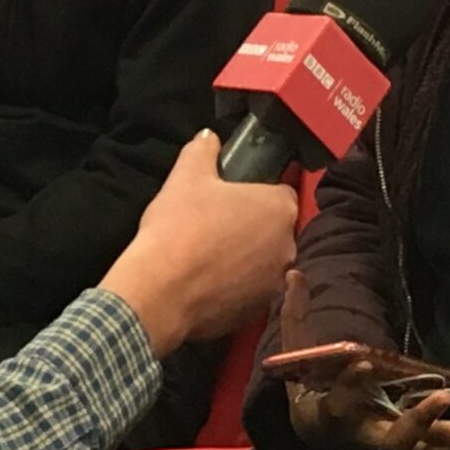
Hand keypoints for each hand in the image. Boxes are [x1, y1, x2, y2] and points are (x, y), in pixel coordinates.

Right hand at [98, 132, 298, 357]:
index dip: (256, 192)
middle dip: (252, 226)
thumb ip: (202, 149)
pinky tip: (205, 279)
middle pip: (274, 229)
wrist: (162, 290)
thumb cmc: (180, 227)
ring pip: (263, 261)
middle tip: (216, 222)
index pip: (281, 192)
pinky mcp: (257, 311)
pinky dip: (234, 285)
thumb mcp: (186, 175)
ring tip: (208, 252)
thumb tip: (208, 137)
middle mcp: (288, 246)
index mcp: (279, 208)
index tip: (233, 195)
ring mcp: (275, 282)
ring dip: (245, 257)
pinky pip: (250, 290)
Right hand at [277, 271, 449, 449]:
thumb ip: (295, 316)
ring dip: (438, 426)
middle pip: (391, 440)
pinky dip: (443, 437)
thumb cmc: (306, 386)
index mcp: (329, 414)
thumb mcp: (296, 354)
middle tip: (443, 396)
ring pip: (416, 446)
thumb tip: (294, 272)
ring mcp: (384, 442)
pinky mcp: (401, 443)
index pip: (338, 403)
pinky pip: (425, 444)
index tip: (365, 361)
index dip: (350, 384)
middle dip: (416, 422)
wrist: (317, 432)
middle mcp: (361, 434)